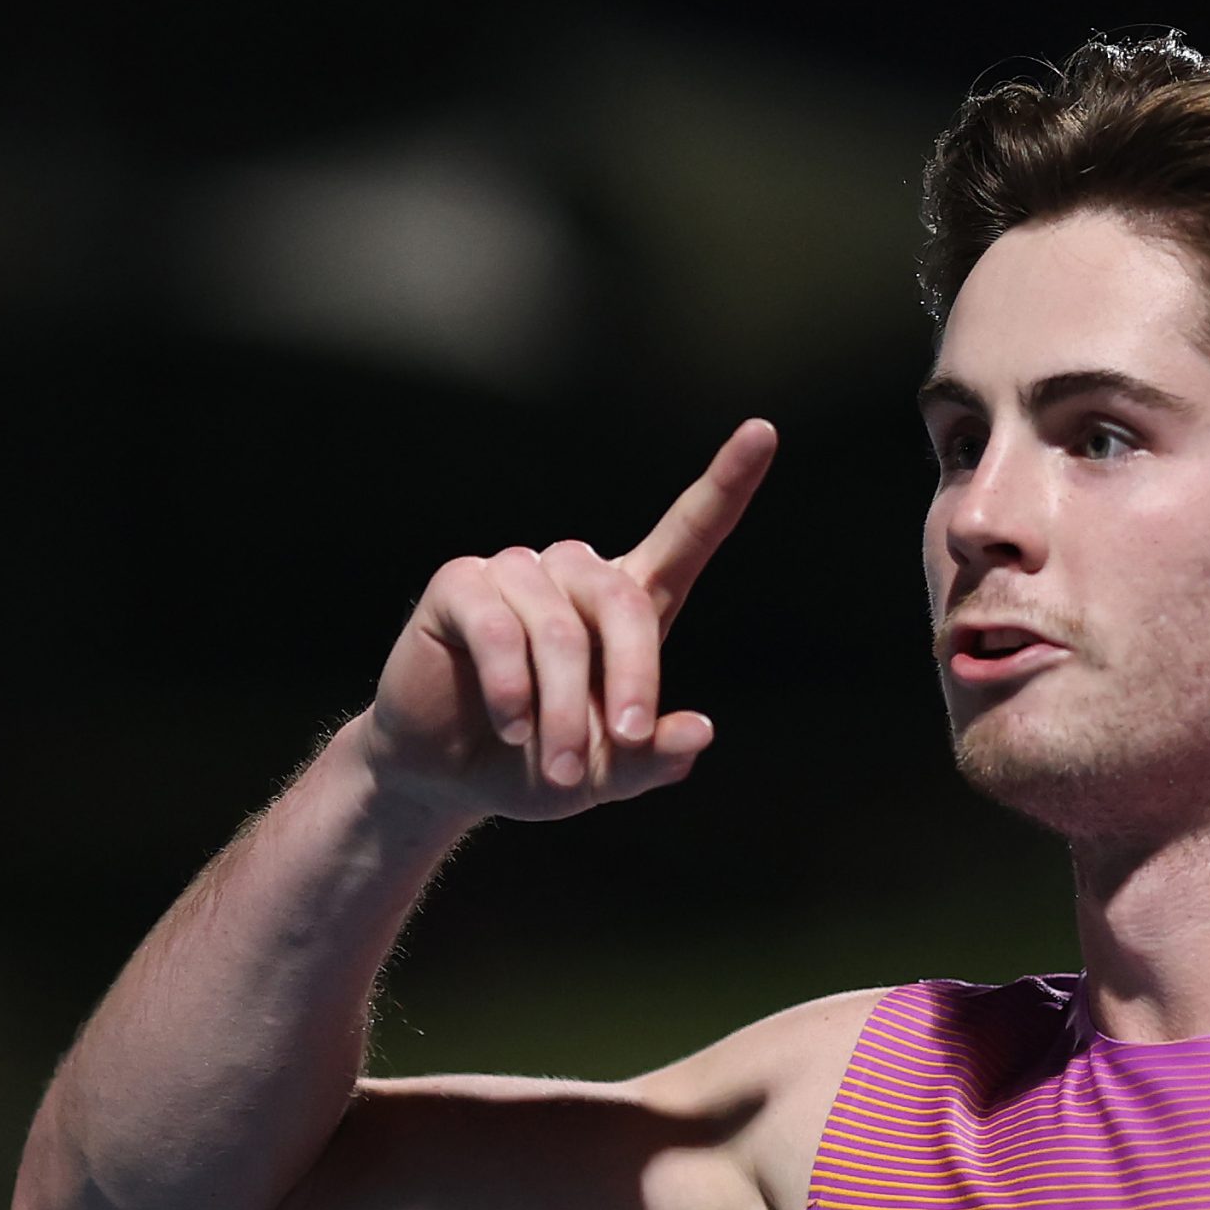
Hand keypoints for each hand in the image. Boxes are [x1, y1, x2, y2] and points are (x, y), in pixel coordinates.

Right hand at [357, 420, 777, 822]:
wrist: (447, 777)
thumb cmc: (539, 764)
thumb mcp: (606, 774)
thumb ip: (652, 757)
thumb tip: (699, 731)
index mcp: (631, 603)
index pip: (688, 532)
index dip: (726, 483)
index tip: (762, 432)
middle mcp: (578, 573)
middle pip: (625, 602)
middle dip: (632, 679)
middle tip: (622, 741)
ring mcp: (517, 571)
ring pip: (559, 630)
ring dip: (559, 708)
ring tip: (553, 765)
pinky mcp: (460, 584)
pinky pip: (497, 628)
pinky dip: (510, 688)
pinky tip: (511, 727)